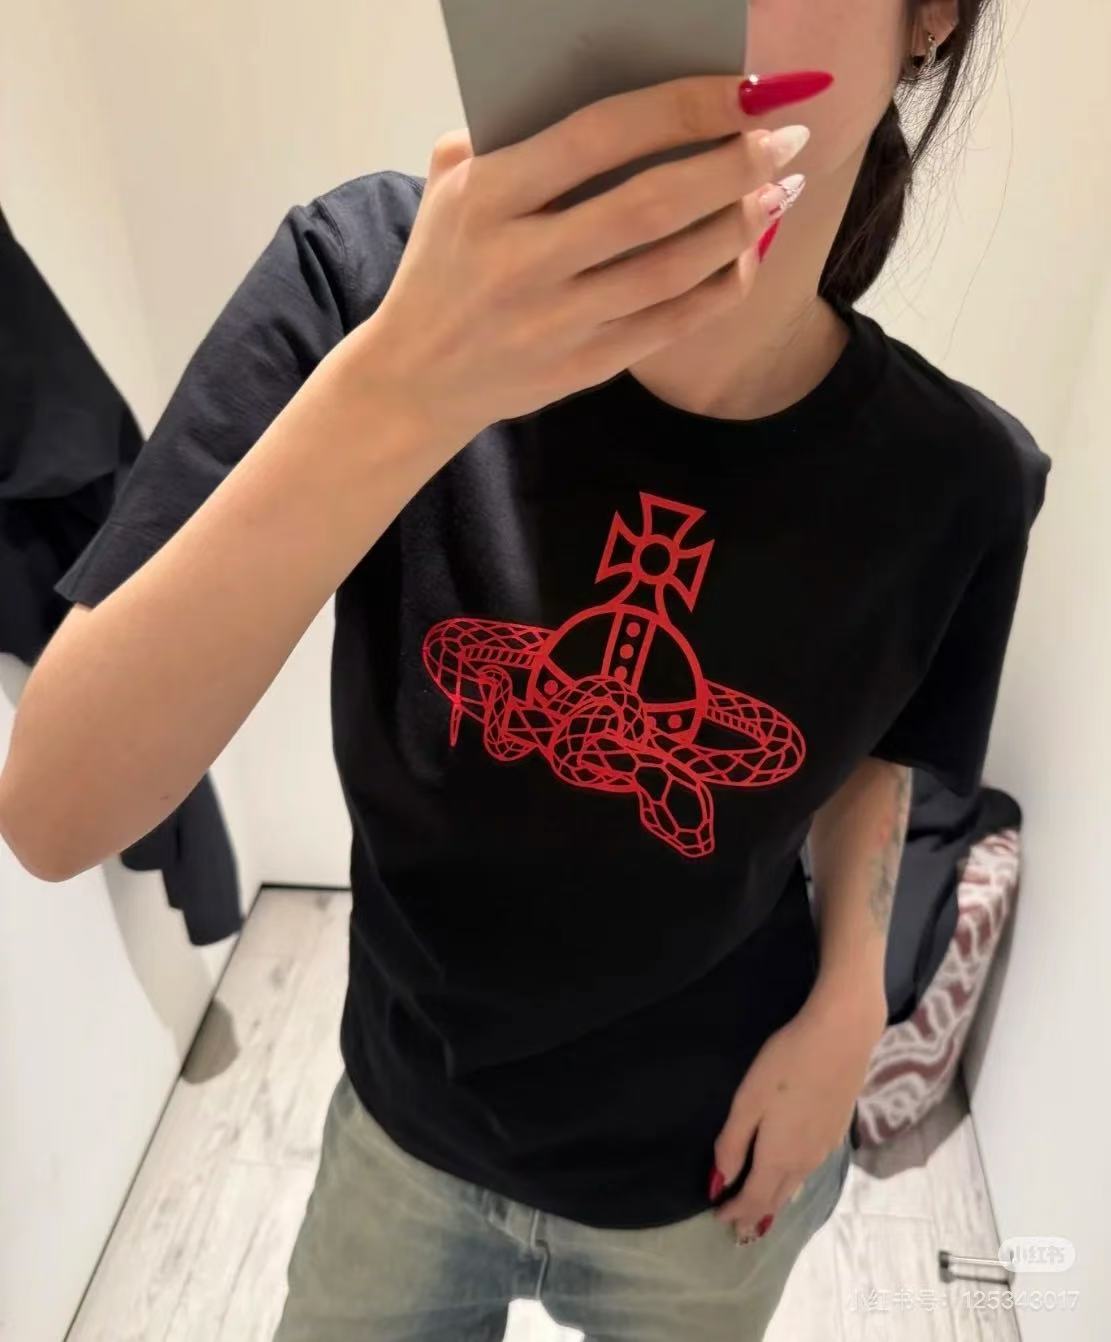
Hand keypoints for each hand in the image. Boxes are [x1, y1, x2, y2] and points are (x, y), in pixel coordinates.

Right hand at [352, 72, 828, 440]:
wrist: (415, 380)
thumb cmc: (442, 268)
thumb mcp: (448, 190)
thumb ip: (508, 136)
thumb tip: (619, 101)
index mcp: (485, 197)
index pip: (600, 134)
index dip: (684, 106)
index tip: (748, 88)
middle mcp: (519, 262)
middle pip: (650, 205)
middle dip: (733, 165)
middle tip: (786, 140)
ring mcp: (552, 322)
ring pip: (670, 269)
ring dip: (740, 226)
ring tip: (779, 191)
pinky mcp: (579, 368)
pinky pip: (668, 324)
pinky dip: (719, 287)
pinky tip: (747, 254)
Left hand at [710, 985, 885, 1241]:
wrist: (841, 1039)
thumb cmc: (786, 1064)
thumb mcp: (748, 1100)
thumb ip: (734, 1142)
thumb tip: (720, 1181)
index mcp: (778, 1157)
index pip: (754, 1198)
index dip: (735, 1211)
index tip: (719, 1219)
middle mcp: (804, 1161)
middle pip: (776, 1197)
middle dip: (756, 1214)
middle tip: (739, 1227)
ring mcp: (824, 1148)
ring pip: (795, 1185)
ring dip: (775, 1199)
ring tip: (761, 1207)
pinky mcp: (836, 1132)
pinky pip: (808, 1170)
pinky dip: (791, 1181)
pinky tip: (789, 1173)